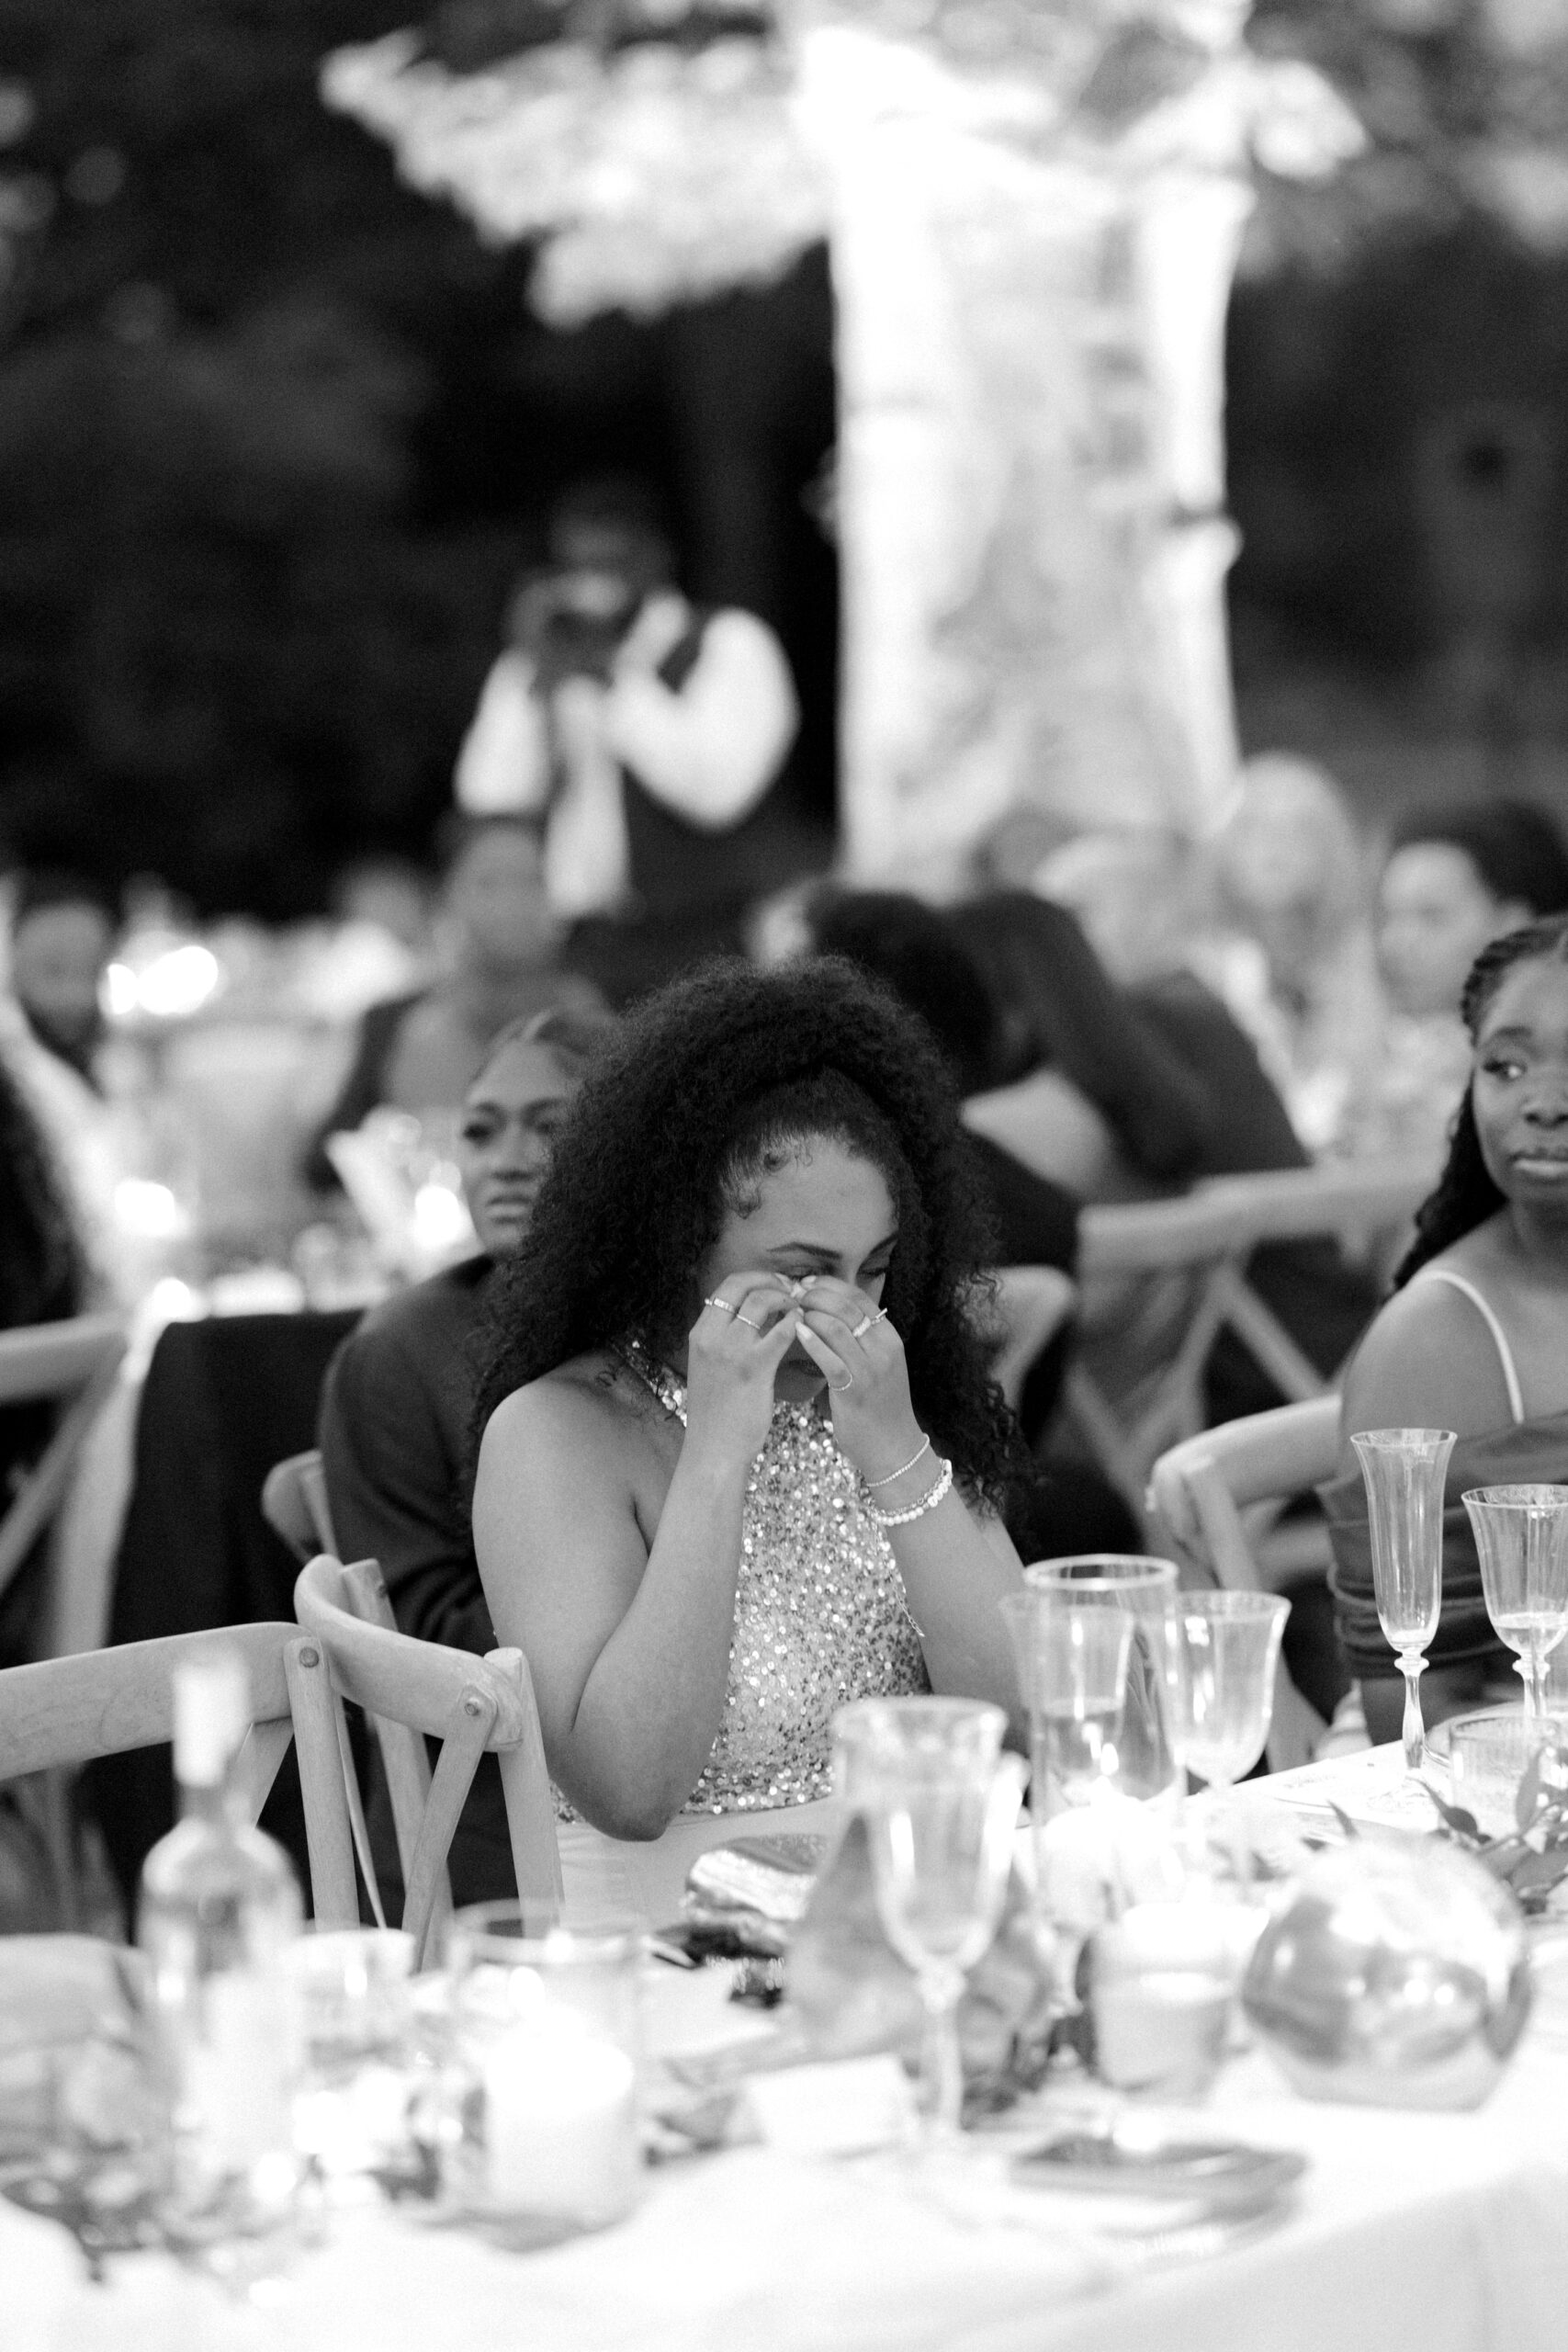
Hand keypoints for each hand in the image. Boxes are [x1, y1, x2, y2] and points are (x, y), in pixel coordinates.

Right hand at [683, 1273, 798, 1467]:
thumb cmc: (716, 1412)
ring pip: (762, 1301)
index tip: (773, 1283)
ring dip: (786, 1299)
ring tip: (800, 1308)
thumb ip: (724, 1340)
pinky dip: (796, 1323)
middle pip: (741, 1285)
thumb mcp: (710, 1367)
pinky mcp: (754, 1366)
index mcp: (699, 1333)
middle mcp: (711, 1335)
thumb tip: (751, 1317)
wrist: (714, 1447)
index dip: (753, 1278)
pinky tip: (804, 1328)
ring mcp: (731, 1349)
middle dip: (770, 1280)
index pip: (725, 1287)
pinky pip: (781, 1331)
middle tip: (791, 1288)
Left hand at [789, 1278, 924, 1485]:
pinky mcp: (854, 1389)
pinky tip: (796, 1333)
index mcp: (890, 1337)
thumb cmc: (880, 1406)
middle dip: (815, 1294)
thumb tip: (829, 1312)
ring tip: (791, 1313)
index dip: (829, 1285)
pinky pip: (829, 1358)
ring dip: (809, 1314)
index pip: (858, 1297)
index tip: (806, 1282)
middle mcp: (884, 1347)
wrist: (894, 1448)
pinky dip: (811, 1341)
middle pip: (846, 1306)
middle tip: (792, 1294)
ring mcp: (871, 1368)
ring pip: (836, 1326)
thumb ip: (860, 1339)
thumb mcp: (879, 1364)